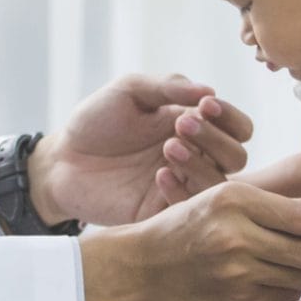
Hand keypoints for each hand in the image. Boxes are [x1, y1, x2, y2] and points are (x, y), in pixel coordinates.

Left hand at [34, 74, 251, 225]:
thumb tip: (210, 91)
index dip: (231, 117)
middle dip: (216, 138)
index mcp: (194, 125)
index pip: (239, 127)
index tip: (205, 105)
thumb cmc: (96, 120)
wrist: (61, 160)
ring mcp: (181, 186)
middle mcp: (195, 157)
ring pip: (219, 185)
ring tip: (168, 147)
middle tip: (181, 125)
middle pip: (237, 156)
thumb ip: (168, 88)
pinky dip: (181, 191)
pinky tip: (158, 174)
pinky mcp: (162, 212)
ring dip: (201, 163)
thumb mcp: (130, 90)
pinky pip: (190, 210)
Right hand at [79, 182, 300, 300]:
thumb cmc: (185, 226)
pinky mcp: (236, 300)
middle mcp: (237, 235)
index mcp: (236, 200)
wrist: (142, 267)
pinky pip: (284, 296)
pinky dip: (291, 287)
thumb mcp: (220, 197)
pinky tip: (278, 276)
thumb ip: (268, 205)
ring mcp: (236, 272)